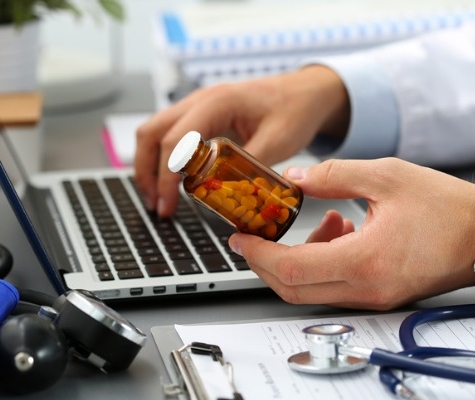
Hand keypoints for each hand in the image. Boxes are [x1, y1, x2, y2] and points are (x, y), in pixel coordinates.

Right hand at [134, 66, 349, 214]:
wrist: (305, 92)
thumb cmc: (294, 110)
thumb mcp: (277, 143)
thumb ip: (248, 168)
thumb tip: (225, 199)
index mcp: (216, 103)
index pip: (175, 141)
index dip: (165, 177)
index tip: (169, 204)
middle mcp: (200, 100)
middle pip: (151, 133)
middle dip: (147, 172)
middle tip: (157, 205)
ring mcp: (198, 105)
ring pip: (154, 131)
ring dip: (150, 165)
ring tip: (159, 197)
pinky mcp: (202, 115)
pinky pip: (170, 133)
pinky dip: (163, 157)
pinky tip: (172, 179)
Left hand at [228, 158, 474, 309]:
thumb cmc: (448, 209)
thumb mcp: (386, 176)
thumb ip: (333, 176)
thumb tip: (294, 177)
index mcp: (366, 261)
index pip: (292, 269)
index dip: (258, 255)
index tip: (240, 238)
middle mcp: (366, 287)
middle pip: (292, 287)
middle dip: (265, 262)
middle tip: (254, 236)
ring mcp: (372, 295)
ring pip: (310, 288)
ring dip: (298, 257)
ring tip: (321, 221)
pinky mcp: (377, 293)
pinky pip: (333, 284)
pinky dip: (322, 260)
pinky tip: (340, 231)